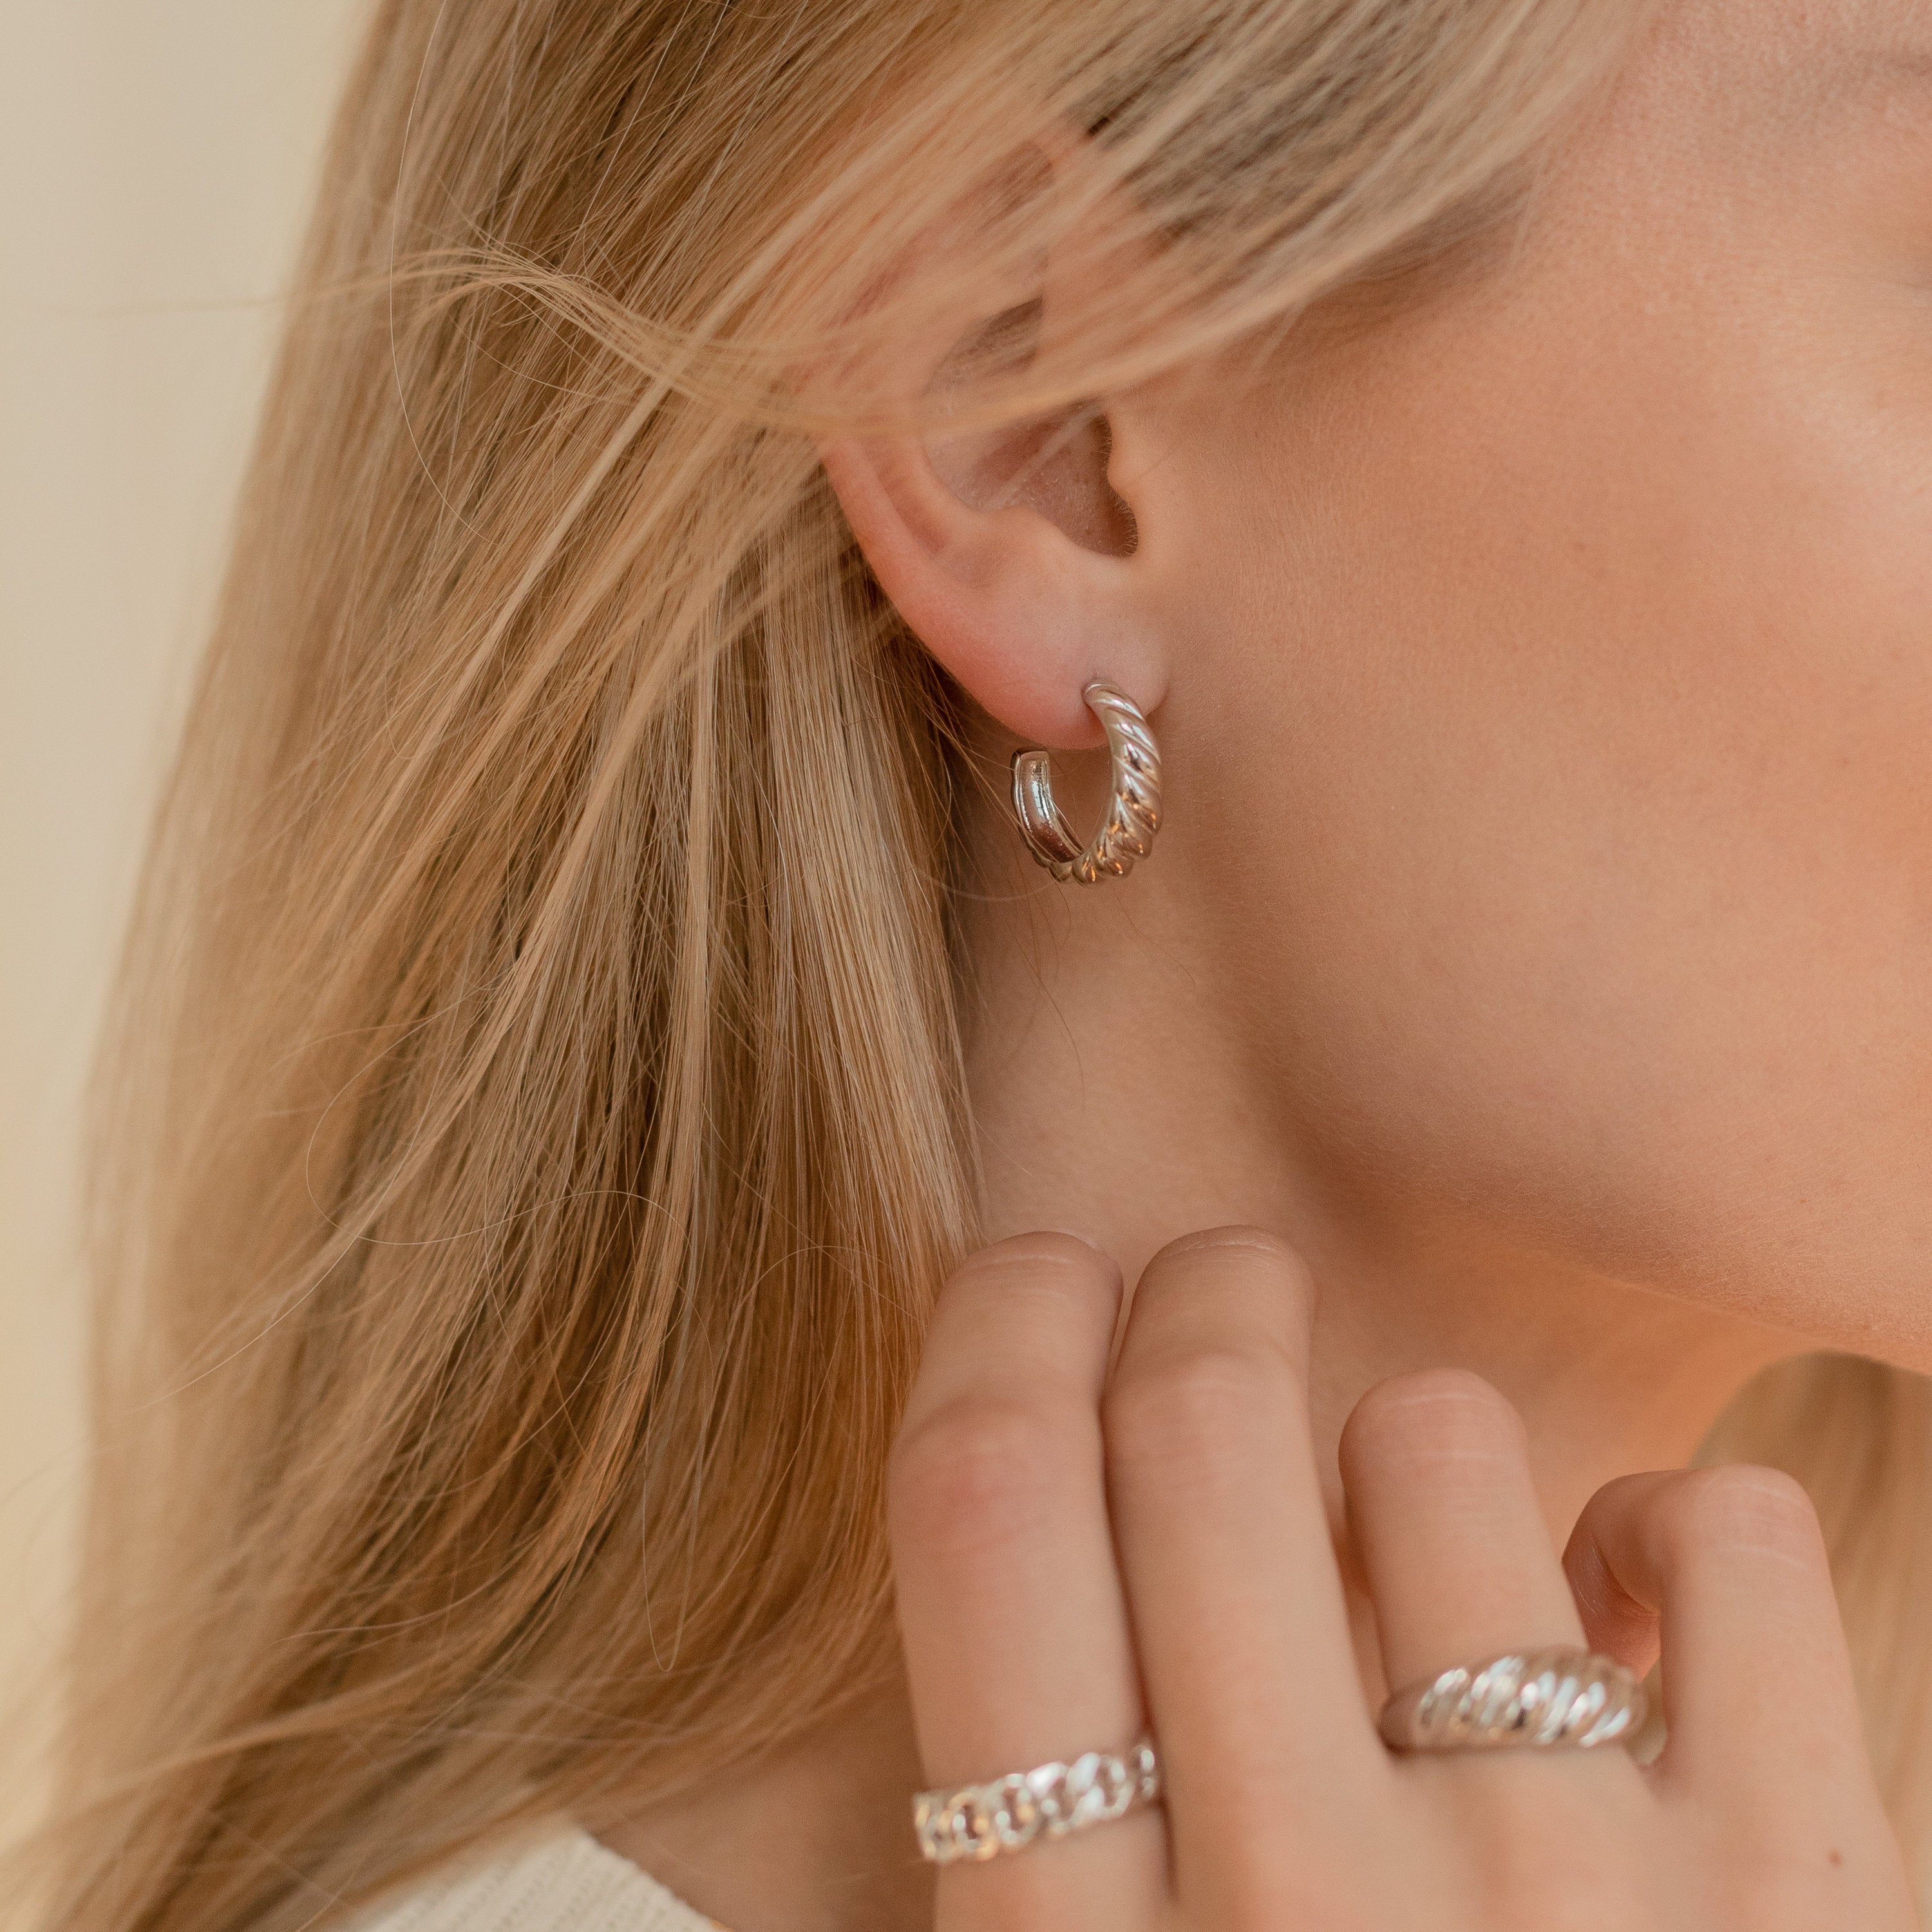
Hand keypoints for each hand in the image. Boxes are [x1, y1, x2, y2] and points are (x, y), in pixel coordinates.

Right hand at [887, 1228, 1917, 1929]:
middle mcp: (1299, 1922)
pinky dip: (1664, 1531)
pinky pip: (1714, 1527)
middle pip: (1197, 1423)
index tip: (1039, 1274)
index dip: (993, 1326)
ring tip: (1436, 1561)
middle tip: (1226, 1298)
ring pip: (1443, 1439)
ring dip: (1423, 1454)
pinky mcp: (1806, 1896)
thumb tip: (956, 1575)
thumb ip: (1014, 1853)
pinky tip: (1619, 1627)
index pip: (980, 1509)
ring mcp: (1566, 1910)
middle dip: (1206, 1301)